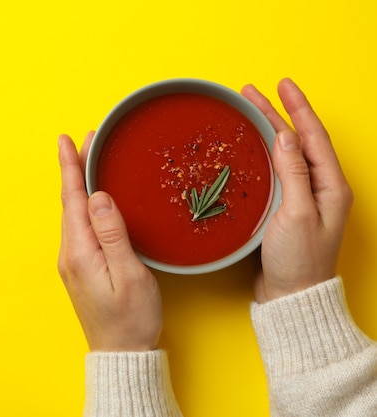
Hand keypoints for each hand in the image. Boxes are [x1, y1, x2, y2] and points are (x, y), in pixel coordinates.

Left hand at [57, 131, 162, 350]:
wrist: (121, 354)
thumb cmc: (131, 318)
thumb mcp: (129, 275)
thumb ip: (113, 234)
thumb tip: (98, 197)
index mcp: (80, 251)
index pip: (72, 199)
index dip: (70, 167)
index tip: (66, 140)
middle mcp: (70, 254)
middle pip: (70, 202)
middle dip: (75, 169)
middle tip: (86, 141)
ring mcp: (73, 262)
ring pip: (73, 214)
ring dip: (79, 186)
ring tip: (88, 161)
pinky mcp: (80, 268)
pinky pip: (79, 227)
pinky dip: (83, 205)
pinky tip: (92, 200)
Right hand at [241, 79, 353, 302]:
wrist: (289, 295)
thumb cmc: (298, 261)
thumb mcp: (297, 214)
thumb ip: (293, 174)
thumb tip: (285, 136)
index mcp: (330, 186)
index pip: (313, 136)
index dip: (298, 107)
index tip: (282, 84)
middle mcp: (318, 188)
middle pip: (297, 140)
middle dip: (277, 113)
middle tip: (253, 92)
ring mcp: (301, 198)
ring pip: (284, 153)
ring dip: (268, 130)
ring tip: (249, 111)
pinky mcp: (285, 208)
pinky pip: (274, 171)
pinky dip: (261, 154)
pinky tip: (249, 148)